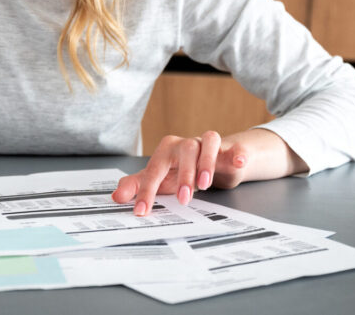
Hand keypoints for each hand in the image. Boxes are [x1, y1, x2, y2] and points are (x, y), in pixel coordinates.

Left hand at [111, 130, 250, 216]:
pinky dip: (237, 153)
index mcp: (166, 150)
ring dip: (207, 161)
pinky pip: (234, 147)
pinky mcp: (228, 150)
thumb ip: (138, 186)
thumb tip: (116, 196)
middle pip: (185, 150)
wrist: (208, 163)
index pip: (154, 169)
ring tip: (205, 185)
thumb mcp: (158, 179)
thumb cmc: (179, 170)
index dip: (146, 191)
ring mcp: (208, 145)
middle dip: (184, 174)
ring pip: (208, 141)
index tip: (142, 211)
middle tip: (183, 199)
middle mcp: (187, 144)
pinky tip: (238, 161)